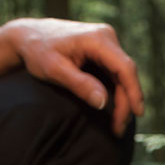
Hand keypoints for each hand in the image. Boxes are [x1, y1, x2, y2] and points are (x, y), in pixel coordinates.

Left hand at [6, 18, 143, 135]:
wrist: (27, 35)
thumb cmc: (37, 51)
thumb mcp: (54, 70)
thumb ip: (79, 84)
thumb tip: (103, 103)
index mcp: (96, 39)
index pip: (124, 68)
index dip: (134, 92)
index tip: (137, 114)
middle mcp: (106, 37)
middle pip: (126, 74)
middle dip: (126, 103)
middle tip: (118, 129)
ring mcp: (106, 42)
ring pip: (123, 76)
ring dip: (123, 101)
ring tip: (117, 125)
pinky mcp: (104, 50)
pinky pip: (116, 74)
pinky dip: (117, 92)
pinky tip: (114, 110)